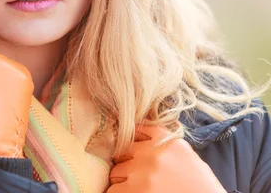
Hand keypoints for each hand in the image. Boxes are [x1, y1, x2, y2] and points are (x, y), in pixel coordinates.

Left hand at [108, 125, 224, 192]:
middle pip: (123, 152)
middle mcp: (155, 154)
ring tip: (137, 190)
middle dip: (127, 164)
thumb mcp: (189, 160)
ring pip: (115, 172)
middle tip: (138, 177)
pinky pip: (113, 191)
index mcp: (171, 143)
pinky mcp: (135, 191)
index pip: (140, 128)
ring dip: (122, 182)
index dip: (133, 140)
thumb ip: (166, 148)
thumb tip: (140, 143)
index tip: (130, 148)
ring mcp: (143, 172)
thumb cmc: (201, 189)